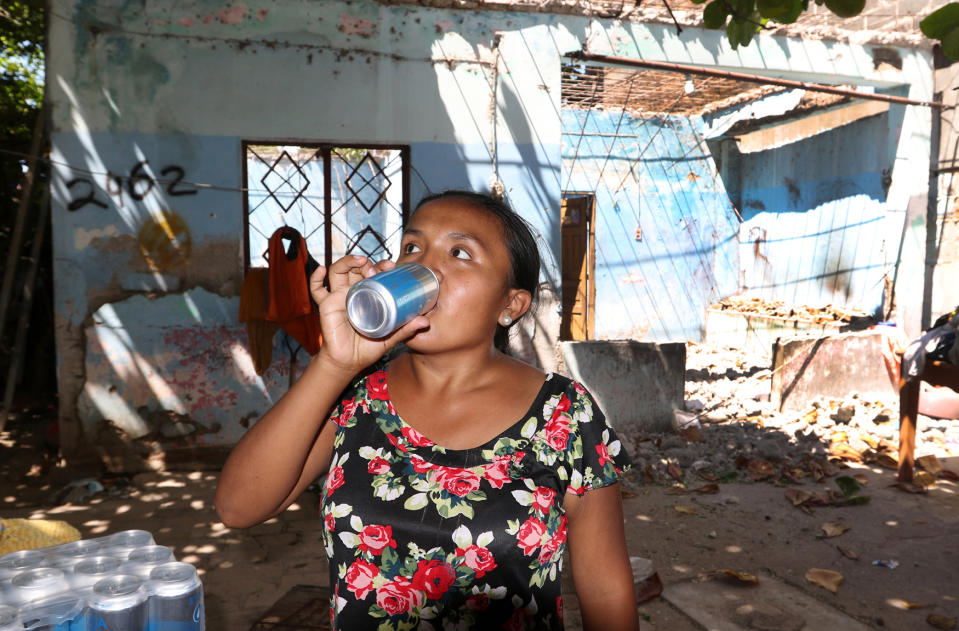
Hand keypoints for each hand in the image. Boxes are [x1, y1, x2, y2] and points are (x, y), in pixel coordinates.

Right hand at [309, 255, 428, 374]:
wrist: (349, 362)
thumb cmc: (368, 348)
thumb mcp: (390, 337)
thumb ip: (406, 329)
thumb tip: (425, 322)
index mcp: (369, 295)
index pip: (374, 274)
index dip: (381, 266)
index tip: (391, 266)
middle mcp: (353, 291)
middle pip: (357, 268)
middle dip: (367, 263)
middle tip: (378, 267)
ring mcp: (338, 296)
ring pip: (339, 271)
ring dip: (348, 262)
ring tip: (360, 261)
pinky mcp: (327, 305)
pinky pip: (317, 289)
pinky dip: (316, 278)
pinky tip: (321, 270)